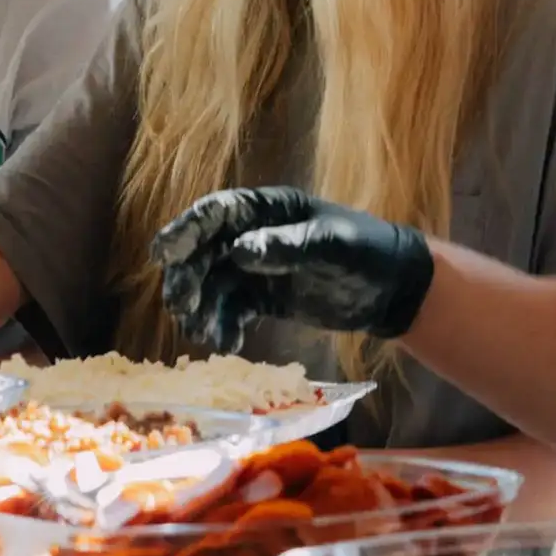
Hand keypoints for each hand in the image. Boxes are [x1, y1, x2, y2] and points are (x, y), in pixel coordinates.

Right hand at [152, 186, 434, 353]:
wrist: (392, 289)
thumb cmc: (366, 252)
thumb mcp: (330, 245)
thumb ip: (286, 246)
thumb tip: (238, 251)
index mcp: (268, 209)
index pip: (217, 214)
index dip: (186, 230)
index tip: (163, 254)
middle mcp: (254, 235)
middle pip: (205, 252)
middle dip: (188, 278)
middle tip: (181, 308)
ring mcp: (257, 267)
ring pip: (213, 285)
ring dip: (202, 309)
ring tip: (203, 336)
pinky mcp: (263, 297)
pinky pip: (232, 311)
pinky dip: (224, 327)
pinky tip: (226, 345)